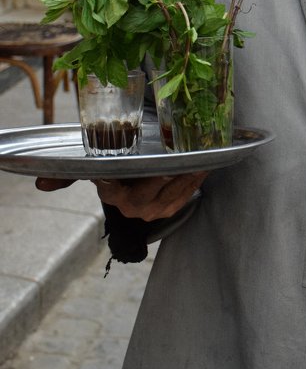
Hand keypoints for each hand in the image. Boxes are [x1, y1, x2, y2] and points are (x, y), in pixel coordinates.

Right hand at [36, 172, 207, 221]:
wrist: (135, 187)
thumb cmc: (114, 172)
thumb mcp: (94, 169)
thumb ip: (69, 174)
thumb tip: (39, 184)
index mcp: (112, 194)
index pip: (110, 187)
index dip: (116, 179)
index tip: (125, 168)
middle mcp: (132, 206)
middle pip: (149, 187)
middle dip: (163, 174)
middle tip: (173, 160)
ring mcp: (154, 210)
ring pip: (172, 190)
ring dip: (186, 175)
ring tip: (196, 158)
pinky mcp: (171, 209)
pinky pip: (186, 194)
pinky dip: (195, 180)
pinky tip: (203, 166)